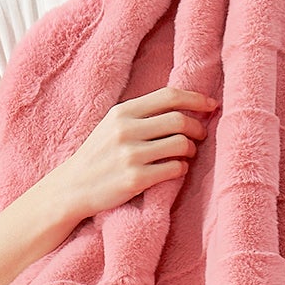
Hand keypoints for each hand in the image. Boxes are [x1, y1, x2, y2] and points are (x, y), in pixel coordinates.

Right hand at [48, 85, 216, 222]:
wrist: (72, 187)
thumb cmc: (99, 155)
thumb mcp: (112, 125)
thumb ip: (142, 114)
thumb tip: (185, 105)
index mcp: (122, 112)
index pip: (169, 96)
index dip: (196, 98)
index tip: (211, 105)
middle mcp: (126, 130)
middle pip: (180, 120)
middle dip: (198, 127)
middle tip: (201, 135)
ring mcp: (131, 155)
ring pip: (181, 144)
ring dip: (190, 150)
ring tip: (186, 154)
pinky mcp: (136, 179)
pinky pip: (175, 169)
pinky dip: (181, 168)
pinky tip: (175, 169)